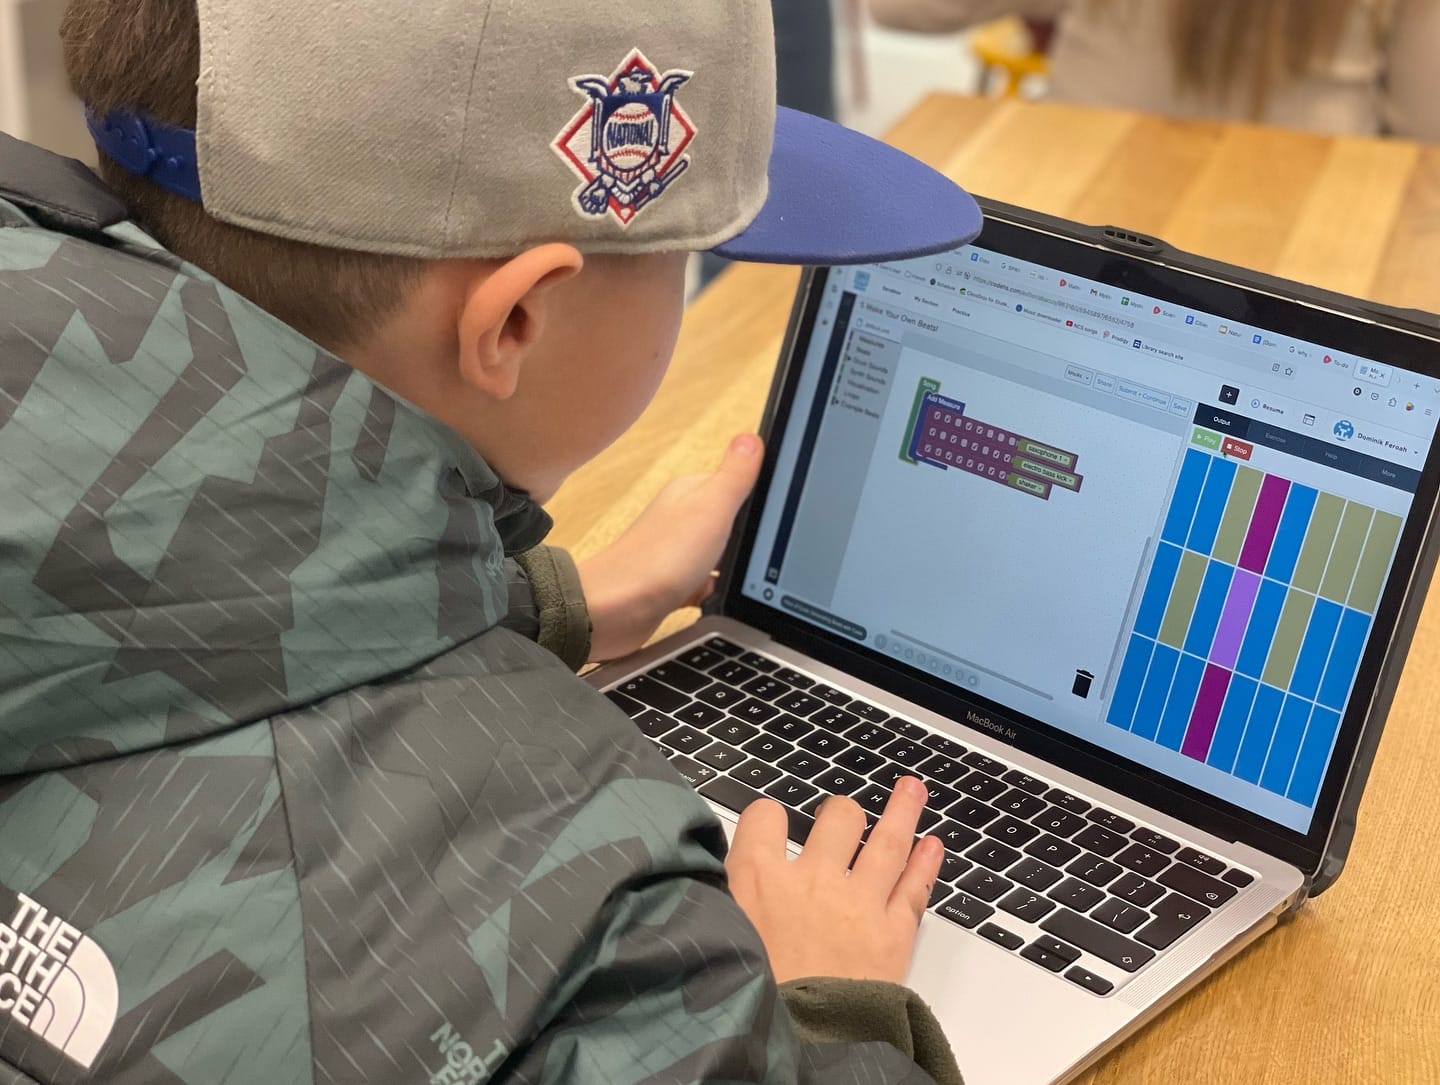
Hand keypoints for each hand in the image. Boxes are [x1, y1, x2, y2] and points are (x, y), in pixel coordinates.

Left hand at [577, 434, 762, 661]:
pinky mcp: (672, 586)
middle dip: (748, 539)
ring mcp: (676, 553)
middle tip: (761, 553)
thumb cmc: (659, 559)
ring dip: (732, 567)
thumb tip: (750, 437)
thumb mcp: (712, 508)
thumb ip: (735, 474)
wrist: (615, 611)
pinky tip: (721, 601)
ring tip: (742, 579)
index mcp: (691, 492)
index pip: (735, 483)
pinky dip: (715, 593)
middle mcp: (682, 519)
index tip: (777, 512)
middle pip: (730, 522)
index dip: (759, 498)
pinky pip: (705, 585)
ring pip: (719, 556)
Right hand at [725, 778, 942, 984]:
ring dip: (902, 810)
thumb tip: (710, 877)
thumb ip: (722, 900)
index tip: (771, 824)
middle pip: (836, 817)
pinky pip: (915, 886)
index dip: (768, 817)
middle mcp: (811, 881)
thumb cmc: (750, 1002)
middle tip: (843, 815)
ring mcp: (857, 904)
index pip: (764, 816)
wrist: (797, 1050)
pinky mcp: (892, 935)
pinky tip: (933, 845)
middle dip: (841, 812)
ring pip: (887, 840)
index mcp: (758, 880)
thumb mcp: (717, 936)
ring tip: (911, 790)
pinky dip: (927, 862)